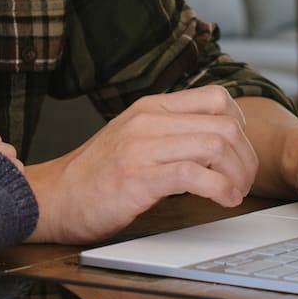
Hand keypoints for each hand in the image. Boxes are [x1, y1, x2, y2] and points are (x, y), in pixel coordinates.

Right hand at [24, 86, 257, 243]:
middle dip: (245, 157)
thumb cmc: (94, 176)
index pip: (217, 98)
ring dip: (237, 174)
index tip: (238, 153)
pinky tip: (222, 200)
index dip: (241, 127)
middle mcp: (148, 120)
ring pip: (216, 145)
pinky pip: (194, 175)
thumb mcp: (134, 138)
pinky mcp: (138, 177)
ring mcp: (142, 147)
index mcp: (151, 107)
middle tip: (243, 181)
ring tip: (234, 193)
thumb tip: (217, 142)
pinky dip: (219, 189)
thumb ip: (169, 132)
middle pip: (225, 123)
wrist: (51, 198)